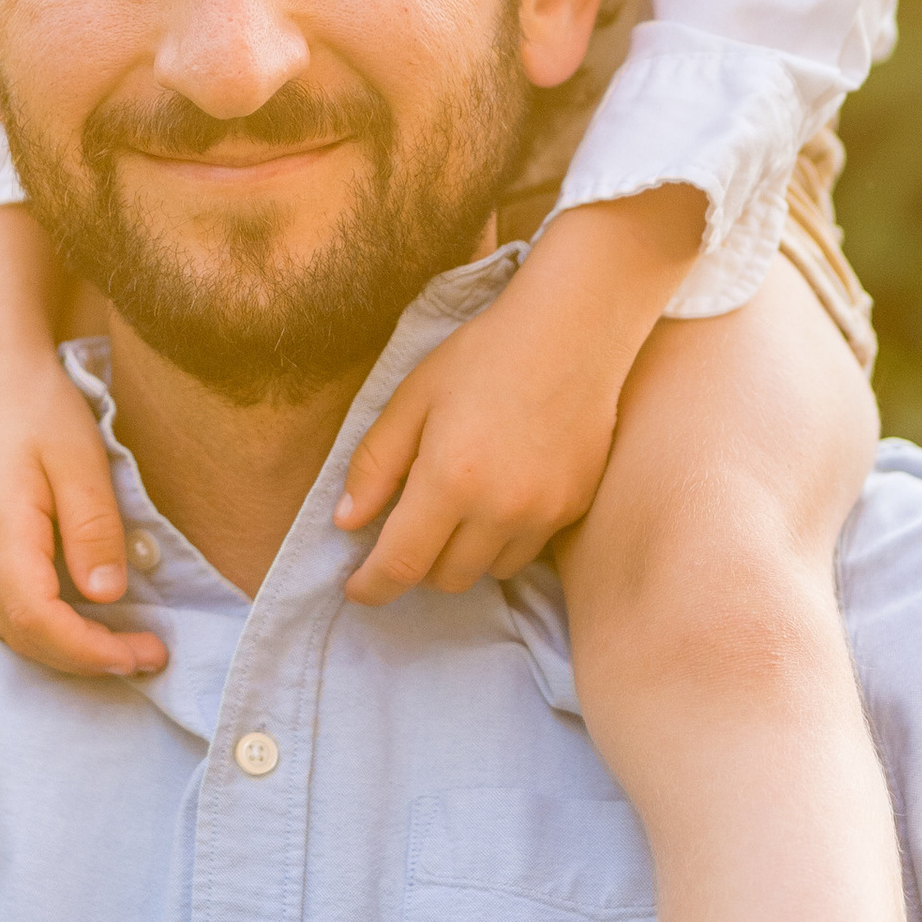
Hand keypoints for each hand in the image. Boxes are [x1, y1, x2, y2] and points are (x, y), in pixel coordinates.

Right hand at [0, 206, 163, 682]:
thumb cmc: (37, 404)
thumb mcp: (80, 458)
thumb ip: (93, 529)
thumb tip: (107, 598)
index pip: (39, 621)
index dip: (92, 651)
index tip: (143, 653)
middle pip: (24, 637)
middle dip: (87, 660)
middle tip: (150, 657)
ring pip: (11, 630)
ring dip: (66, 650)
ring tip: (125, 647)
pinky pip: (5, 608)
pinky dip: (46, 629)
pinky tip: (85, 620)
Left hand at [337, 187, 701, 600]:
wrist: (572, 333)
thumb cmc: (483, 356)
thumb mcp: (412, 399)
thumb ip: (375, 465)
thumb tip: (348, 521)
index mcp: (450, 480)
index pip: (401, 565)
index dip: (372, 586)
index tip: (357, 589)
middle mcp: (500, 509)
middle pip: (446, 578)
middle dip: (418, 562)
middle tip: (410, 523)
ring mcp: (544, 513)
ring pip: (489, 571)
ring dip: (464, 554)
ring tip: (460, 506)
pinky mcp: (574, 508)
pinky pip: (528, 549)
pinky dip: (503, 537)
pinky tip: (501, 493)